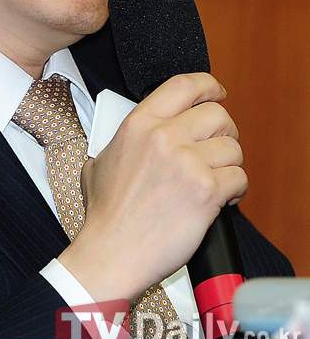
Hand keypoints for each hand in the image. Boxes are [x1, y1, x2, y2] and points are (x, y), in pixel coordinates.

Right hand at [57, 73, 246, 302]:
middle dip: (224, 131)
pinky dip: (236, 189)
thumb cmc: (106, 215)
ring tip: (217, 178)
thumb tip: (136, 138)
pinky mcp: (206, 191)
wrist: (111, 253)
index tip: (217, 92)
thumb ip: (123, 141)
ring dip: (229, 163)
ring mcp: (187, 163)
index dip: (208, 86)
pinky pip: (238, 177)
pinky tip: (222, 198)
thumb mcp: (100, 161)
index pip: (184, 85)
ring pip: (232, 147)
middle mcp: (164, 137)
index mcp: (139, 124)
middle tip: (218, 147)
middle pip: (217, 115)